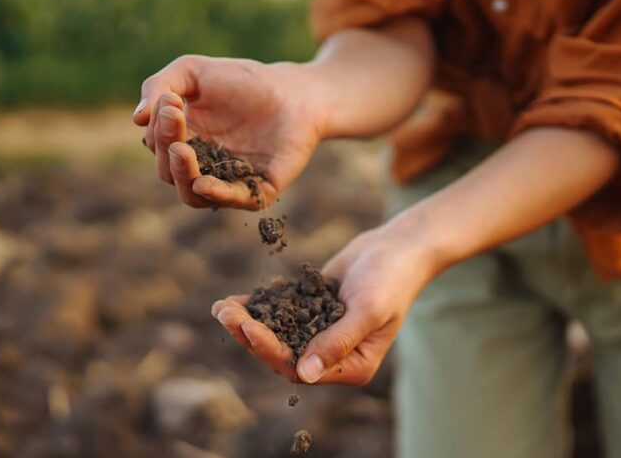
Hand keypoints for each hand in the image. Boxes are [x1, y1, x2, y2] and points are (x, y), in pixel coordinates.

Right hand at [133, 56, 324, 209]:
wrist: (295, 91)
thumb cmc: (242, 80)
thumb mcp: (193, 71)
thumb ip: (160, 86)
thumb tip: (136, 119)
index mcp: (183, 141)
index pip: (157, 146)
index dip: (158, 128)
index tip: (170, 102)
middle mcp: (201, 166)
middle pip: (168, 171)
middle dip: (166, 146)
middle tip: (174, 118)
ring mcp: (228, 181)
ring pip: (190, 195)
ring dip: (181, 175)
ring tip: (182, 150)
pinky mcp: (258, 190)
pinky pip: (232, 201)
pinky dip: (215, 195)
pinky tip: (202, 183)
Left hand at [211, 222, 436, 384]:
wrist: (399, 247)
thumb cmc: (391, 279)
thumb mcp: (368, 310)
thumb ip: (337, 341)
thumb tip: (304, 373)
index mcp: (351, 367)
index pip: (301, 368)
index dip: (271, 351)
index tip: (248, 329)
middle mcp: (332, 356)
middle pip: (282, 354)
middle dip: (250, 335)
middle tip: (224, 313)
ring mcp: (320, 333)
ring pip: (276, 335)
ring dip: (248, 323)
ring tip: (222, 308)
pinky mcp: (311, 311)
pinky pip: (280, 315)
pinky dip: (259, 308)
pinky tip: (236, 300)